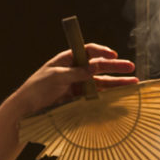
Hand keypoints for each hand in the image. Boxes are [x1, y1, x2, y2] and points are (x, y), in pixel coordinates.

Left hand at [13, 43, 137, 115]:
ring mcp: (78, 84)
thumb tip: (95, 66)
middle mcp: (74, 70)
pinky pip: (96, 95)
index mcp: (67, 60)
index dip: (101, 51)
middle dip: (115, 67)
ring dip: (116, 82)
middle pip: (98, 66)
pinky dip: (108, 95)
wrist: (27, 108)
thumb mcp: (55, 77)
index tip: (112, 55)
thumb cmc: (37, 88)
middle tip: (130, 67)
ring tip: (133, 83)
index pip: (88, 51)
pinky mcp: (78, 98)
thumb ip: (75, 72)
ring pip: (100, 81)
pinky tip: (120, 95)